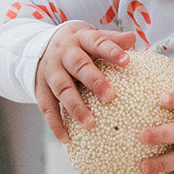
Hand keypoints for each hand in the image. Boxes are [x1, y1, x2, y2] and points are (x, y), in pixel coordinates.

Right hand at [35, 23, 136, 140]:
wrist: (41, 44)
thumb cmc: (77, 44)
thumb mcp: (92, 35)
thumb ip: (111, 39)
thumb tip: (133, 38)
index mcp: (80, 38)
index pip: (97, 42)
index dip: (112, 51)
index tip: (126, 61)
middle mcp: (64, 53)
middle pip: (79, 66)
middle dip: (94, 81)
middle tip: (110, 97)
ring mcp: (50, 71)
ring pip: (62, 88)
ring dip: (75, 106)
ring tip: (90, 123)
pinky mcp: (40, 88)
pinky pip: (46, 107)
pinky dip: (55, 123)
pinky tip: (65, 138)